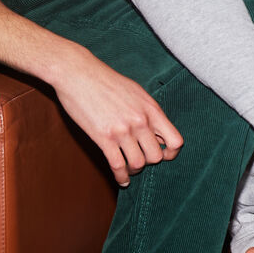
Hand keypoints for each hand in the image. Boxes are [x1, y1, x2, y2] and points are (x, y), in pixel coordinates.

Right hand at [51, 45, 182, 185]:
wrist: (78, 73)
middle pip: (156, 156)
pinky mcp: (103, 137)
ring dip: (134, 170)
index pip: (175, 141)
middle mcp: (140, 121)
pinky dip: (120, 176)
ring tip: (130, 169)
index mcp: (151, 109)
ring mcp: (122, 130)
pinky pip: (117, 165)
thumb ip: (148, 112)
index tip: (163, 155)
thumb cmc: (106, 81)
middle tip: (141, 159)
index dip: (171, 153)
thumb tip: (157, 132)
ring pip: (138, 163)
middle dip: (149, 162)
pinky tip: (121, 179)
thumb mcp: (136, 92)